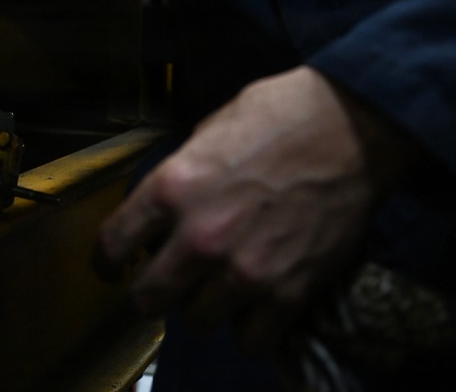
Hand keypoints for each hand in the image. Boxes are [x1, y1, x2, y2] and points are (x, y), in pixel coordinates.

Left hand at [96, 68, 415, 353]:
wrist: (349, 128)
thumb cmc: (279, 115)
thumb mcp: (210, 130)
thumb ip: (181, 176)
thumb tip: (165, 208)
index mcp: (173, 187)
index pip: (112, 245)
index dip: (107, 262)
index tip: (112, 268)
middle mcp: (200, 237)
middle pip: (147, 298)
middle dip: (150, 292)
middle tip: (163, 282)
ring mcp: (243, 271)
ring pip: (196, 321)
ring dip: (202, 306)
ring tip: (218, 284)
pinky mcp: (287, 293)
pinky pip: (250, 340)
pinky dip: (249, 328)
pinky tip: (255, 303)